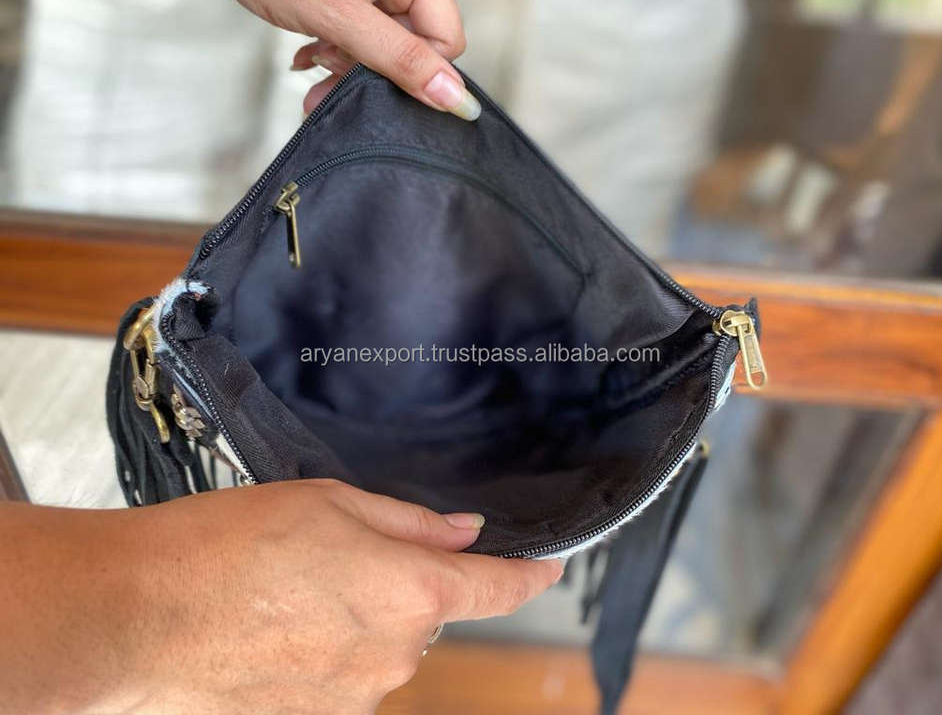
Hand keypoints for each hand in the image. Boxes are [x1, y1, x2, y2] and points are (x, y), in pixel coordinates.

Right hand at [0, 480, 561, 714]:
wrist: (139, 615)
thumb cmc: (228, 545)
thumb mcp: (330, 502)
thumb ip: (410, 523)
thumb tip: (462, 533)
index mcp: (412, 591)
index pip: (499, 587)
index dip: (529, 575)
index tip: (547, 567)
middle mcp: (397, 655)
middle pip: (427, 610)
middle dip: (399, 579)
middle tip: (332, 551)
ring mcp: (356, 696)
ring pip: (382, 643)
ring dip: (355, 615)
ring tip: (286, 589)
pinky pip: (342, 674)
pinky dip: (323, 647)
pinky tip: (271, 623)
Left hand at [233, 0, 480, 120]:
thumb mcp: (342, 17)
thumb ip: (400, 58)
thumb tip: (455, 99)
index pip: (445, 41)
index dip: (418, 72)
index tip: (381, 88)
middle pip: (412, 48)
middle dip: (374, 77)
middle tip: (336, 85)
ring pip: (380, 50)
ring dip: (347, 73)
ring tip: (315, 83)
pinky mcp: (344, 1)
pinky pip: (355, 40)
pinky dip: (332, 56)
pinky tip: (307, 60)